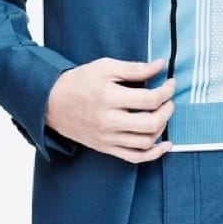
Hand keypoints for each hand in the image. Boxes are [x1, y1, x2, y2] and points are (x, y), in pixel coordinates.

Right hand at [45, 58, 174, 163]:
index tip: (170, 82)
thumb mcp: (106, 67)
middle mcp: (109, 122)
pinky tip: (164, 144)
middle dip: (167, 110)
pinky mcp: (106, 148)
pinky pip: (134, 158)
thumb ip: (135, 68)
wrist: (52, 102)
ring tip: (163, 114)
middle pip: (151, 123)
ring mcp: (107, 138)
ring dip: (162, 128)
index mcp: (109, 98)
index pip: (150, 99)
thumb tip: (160, 65)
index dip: (167, 90)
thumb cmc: (80, 81)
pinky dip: (153, 154)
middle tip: (168, 99)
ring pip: (146, 142)